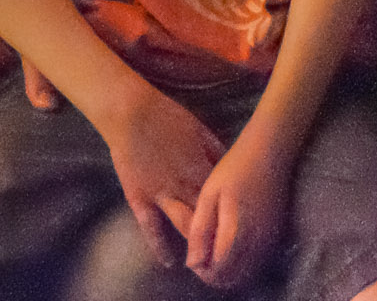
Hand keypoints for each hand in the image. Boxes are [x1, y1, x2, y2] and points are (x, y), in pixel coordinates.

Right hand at [101, 85, 226, 267]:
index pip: (224, 196)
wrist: (131, 113)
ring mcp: (163, 194)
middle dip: (220, 233)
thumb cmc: (166, 116)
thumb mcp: (199, 129)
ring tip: (207, 260)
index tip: (245, 223)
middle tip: (229, 250)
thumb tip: (232, 163)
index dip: (235, 210)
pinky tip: (169, 263)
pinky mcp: (141, 198)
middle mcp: (186, 185)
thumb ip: (216, 150)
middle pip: (208, 214)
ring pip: (185, 224)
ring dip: (197, 243)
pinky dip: (160, 246)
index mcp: (202, 167)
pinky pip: (151, 228)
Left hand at [186, 136, 290, 289]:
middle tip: (203, 252)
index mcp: (238, 232)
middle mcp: (258, 242)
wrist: (270, 150)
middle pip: (233, 277)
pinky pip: (258, 261)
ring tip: (215, 246)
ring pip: (247, 272)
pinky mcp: (278, 234)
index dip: (202, 270)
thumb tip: (192, 265)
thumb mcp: (209, 195)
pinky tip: (232, 243)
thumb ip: (200, 230)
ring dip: (229, 269)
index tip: (194, 256)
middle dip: (214, 273)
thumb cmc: (236, 168)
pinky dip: (243, 261)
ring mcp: (271, 239)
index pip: (218, 271)